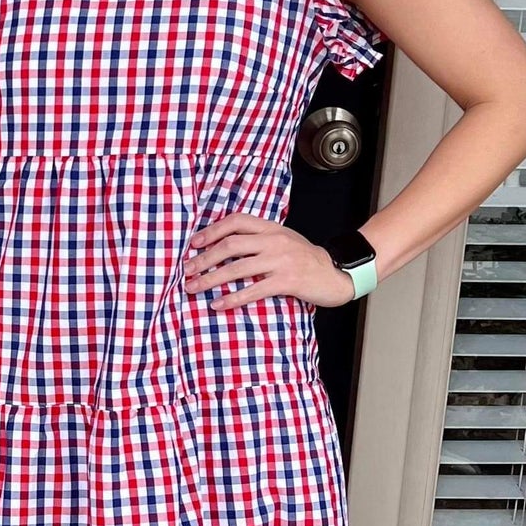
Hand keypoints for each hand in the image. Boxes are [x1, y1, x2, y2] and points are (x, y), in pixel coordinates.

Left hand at [183, 213, 355, 309]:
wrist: (337, 273)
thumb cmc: (306, 259)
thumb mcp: (284, 240)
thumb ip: (259, 239)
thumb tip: (225, 247)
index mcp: (272, 228)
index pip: (236, 221)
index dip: (212, 231)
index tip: (194, 243)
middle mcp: (274, 241)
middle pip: (231, 245)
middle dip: (204, 258)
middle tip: (187, 270)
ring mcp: (281, 261)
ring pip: (238, 268)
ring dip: (211, 279)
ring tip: (193, 288)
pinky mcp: (287, 281)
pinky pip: (253, 290)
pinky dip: (232, 298)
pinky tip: (217, 304)